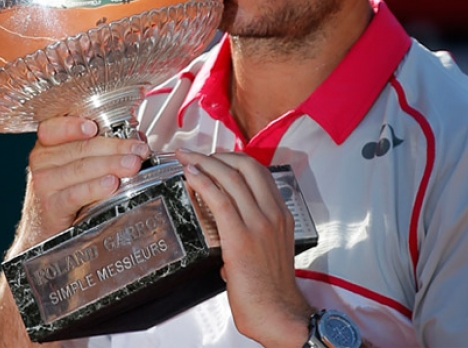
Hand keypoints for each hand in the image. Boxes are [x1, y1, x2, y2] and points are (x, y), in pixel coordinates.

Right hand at [9, 116, 151, 255]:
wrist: (45, 230)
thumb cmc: (66, 191)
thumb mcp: (78, 165)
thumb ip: (102, 148)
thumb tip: (137, 141)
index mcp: (49, 143)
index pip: (56, 127)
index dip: (74, 126)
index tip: (95, 127)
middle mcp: (43, 160)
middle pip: (81, 148)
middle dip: (115, 148)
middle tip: (138, 150)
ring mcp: (45, 183)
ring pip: (81, 168)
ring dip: (111, 165)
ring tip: (132, 165)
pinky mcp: (51, 206)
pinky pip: (75, 194)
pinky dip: (95, 188)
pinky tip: (111, 184)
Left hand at [176, 149, 313, 347]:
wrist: (278, 314)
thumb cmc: (271, 289)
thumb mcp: (270, 249)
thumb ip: (252, 232)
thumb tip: (226, 228)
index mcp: (281, 214)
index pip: (259, 172)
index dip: (234, 158)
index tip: (215, 157)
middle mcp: (273, 214)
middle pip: (246, 166)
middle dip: (217, 154)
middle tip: (195, 154)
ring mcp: (259, 224)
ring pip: (231, 178)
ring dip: (204, 163)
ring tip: (186, 159)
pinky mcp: (241, 237)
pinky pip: (220, 200)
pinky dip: (203, 183)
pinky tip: (191, 176)